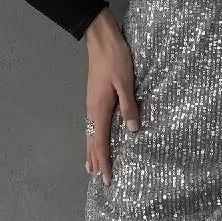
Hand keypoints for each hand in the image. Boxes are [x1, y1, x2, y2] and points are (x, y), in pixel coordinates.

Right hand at [83, 8, 139, 185]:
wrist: (101, 41)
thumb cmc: (116, 60)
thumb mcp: (126, 83)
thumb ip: (129, 106)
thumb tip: (132, 130)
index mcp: (100, 109)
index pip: (101, 142)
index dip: (104, 161)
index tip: (106, 178)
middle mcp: (92, 110)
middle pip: (92, 142)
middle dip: (96, 161)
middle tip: (99, 179)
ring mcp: (91, 104)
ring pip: (90, 134)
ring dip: (92, 152)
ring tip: (91, 167)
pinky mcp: (93, 99)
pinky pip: (92, 125)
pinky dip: (92, 138)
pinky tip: (95, 139)